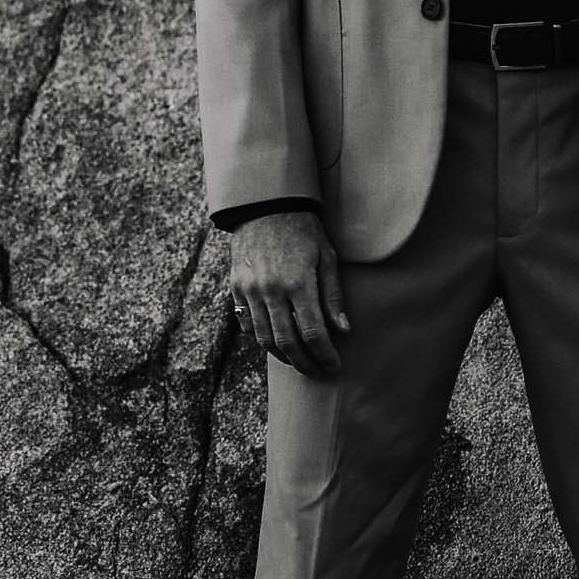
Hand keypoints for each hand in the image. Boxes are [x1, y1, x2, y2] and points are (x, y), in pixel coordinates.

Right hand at [229, 209, 348, 378]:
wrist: (265, 205)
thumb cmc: (303, 229)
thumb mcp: (326, 256)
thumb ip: (332, 295)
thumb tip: (342, 329)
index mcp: (298, 282)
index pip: (313, 332)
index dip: (325, 354)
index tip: (334, 365)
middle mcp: (271, 290)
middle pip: (287, 343)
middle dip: (305, 363)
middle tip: (317, 372)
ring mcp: (250, 290)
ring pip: (264, 339)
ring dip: (283, 356)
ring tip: (299, 361)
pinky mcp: (236, 288)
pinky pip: (246, 325)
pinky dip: (261, 339)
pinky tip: (275, 342)